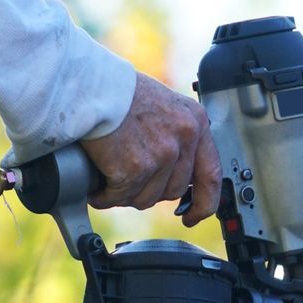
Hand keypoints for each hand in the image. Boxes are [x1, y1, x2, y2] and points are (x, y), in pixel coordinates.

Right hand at [81, 72, 221, 227]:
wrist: (90, 86)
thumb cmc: (119, 92)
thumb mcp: (164, 106)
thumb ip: (175, 136)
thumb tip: (175, 173)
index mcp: (195, 122)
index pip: (211, 174)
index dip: (204, 203)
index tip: (193, 216)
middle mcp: (183, 138)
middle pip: (173, 191)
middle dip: (149, 191)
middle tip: (128, 181)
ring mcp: (160, 155)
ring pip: (146, 198)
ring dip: (125, 194)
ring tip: (108, 177)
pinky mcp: (134, 168)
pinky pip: (119, 197)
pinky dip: (104, 195)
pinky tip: (96, 185)